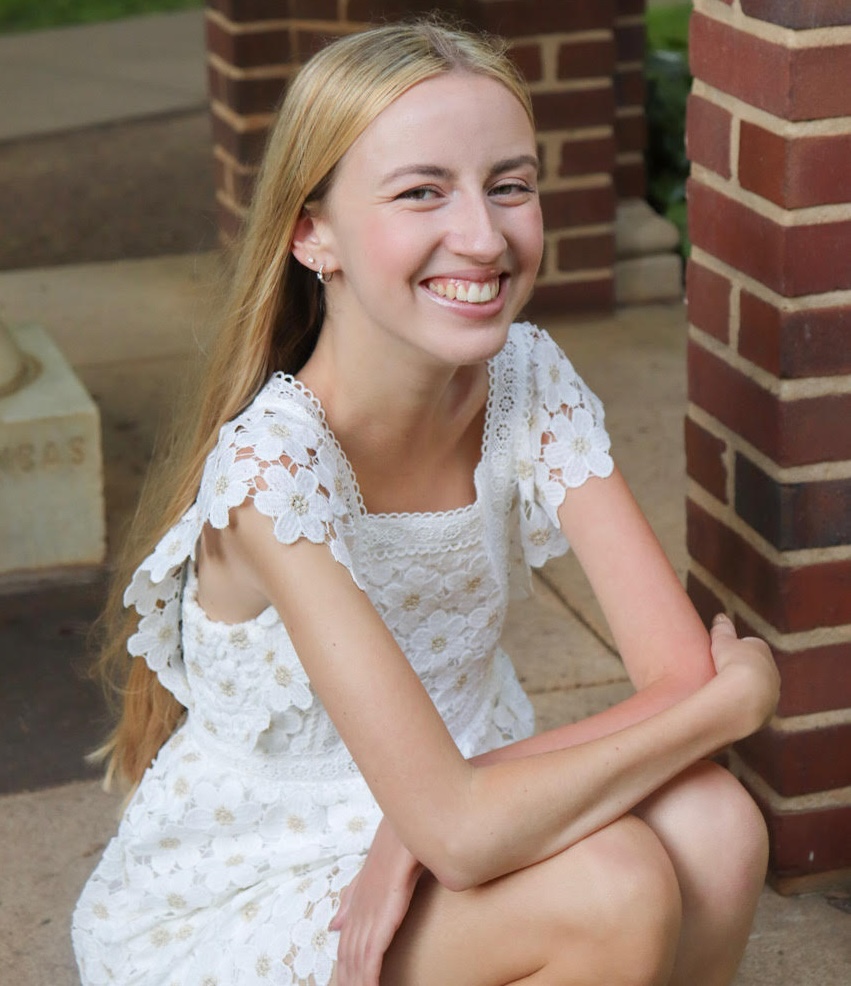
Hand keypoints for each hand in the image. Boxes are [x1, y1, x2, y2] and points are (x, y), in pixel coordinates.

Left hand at [330, 819, 423, 985]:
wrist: (408, 824)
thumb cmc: (398, 845)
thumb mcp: (373, 874)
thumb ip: (352, 900)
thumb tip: (333, 925)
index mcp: (356, 904)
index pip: (344, 947)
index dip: (341, 971)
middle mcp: (358, 910)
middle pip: (346, 958)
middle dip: (346, 982)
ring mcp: (369, 913)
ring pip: (357, 961)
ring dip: (357, 984)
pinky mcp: (383, 915)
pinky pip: (372, 955)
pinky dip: (369, 977)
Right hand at [709, 614, 779, 734]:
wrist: (744, 696)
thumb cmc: (734, 664)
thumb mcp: (723, 641)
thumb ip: (722, 629)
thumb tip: (720, 616)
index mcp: (763, 650)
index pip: (751, 646)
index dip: (736, 650)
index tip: (723, 655)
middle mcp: (773, 671)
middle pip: (756, 669)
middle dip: (742, 671)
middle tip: (722, 675)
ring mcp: (772, 693)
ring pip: (758, 690)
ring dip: (745, 691)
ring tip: (725, 694)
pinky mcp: (767, 713)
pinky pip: (754, 707)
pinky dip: (744, 706)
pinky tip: (731, 708)